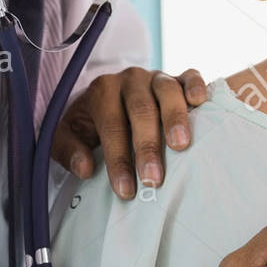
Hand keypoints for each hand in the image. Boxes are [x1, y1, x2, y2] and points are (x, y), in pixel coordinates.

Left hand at [52, 67, 206, 198]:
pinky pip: (190, 76)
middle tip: (154, 178)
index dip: (118, 159)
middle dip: (147, 146)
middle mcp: (130, 80)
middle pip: (141, 110)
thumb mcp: (67, 136)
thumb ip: (69, 151)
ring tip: (181, 146)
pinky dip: (196, 85)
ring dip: (175, 119)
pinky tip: (199, 101)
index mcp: (102, 91)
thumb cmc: (91, 124)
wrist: (109, 97)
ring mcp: (156, 76)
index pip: (111, 125)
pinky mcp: (178, 77)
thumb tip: (86, 169)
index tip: (126, 190)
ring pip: (167, 92)